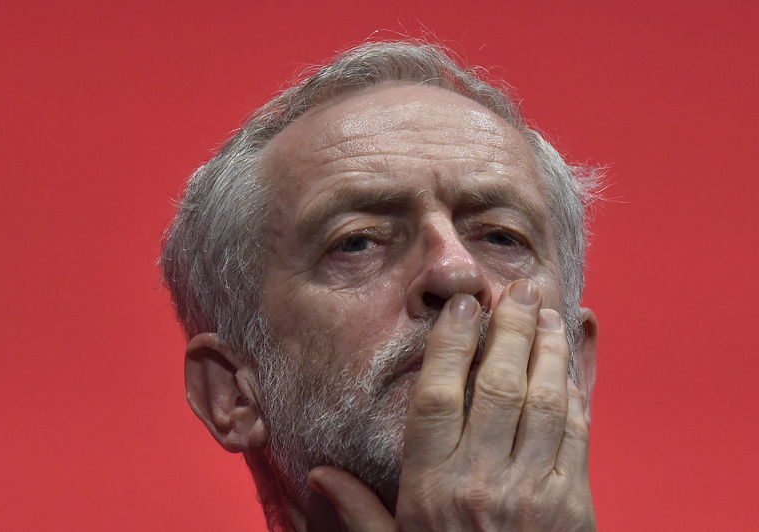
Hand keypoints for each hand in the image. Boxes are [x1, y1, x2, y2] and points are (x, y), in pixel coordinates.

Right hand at [308, 280, 594, 530]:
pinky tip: (572, 360)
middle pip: (497, 387)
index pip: (436, 398)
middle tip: (518, 287)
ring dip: (548, 349)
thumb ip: (358, 513)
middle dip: (510, 329)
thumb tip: (317, 474)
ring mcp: (534, 494)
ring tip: (548, 310)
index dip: (449, 345)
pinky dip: (578, 390)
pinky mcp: (575, 507)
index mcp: (431, 490)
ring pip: (544, 402)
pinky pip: (577, 435)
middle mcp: (482, 484)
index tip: (461, 308)